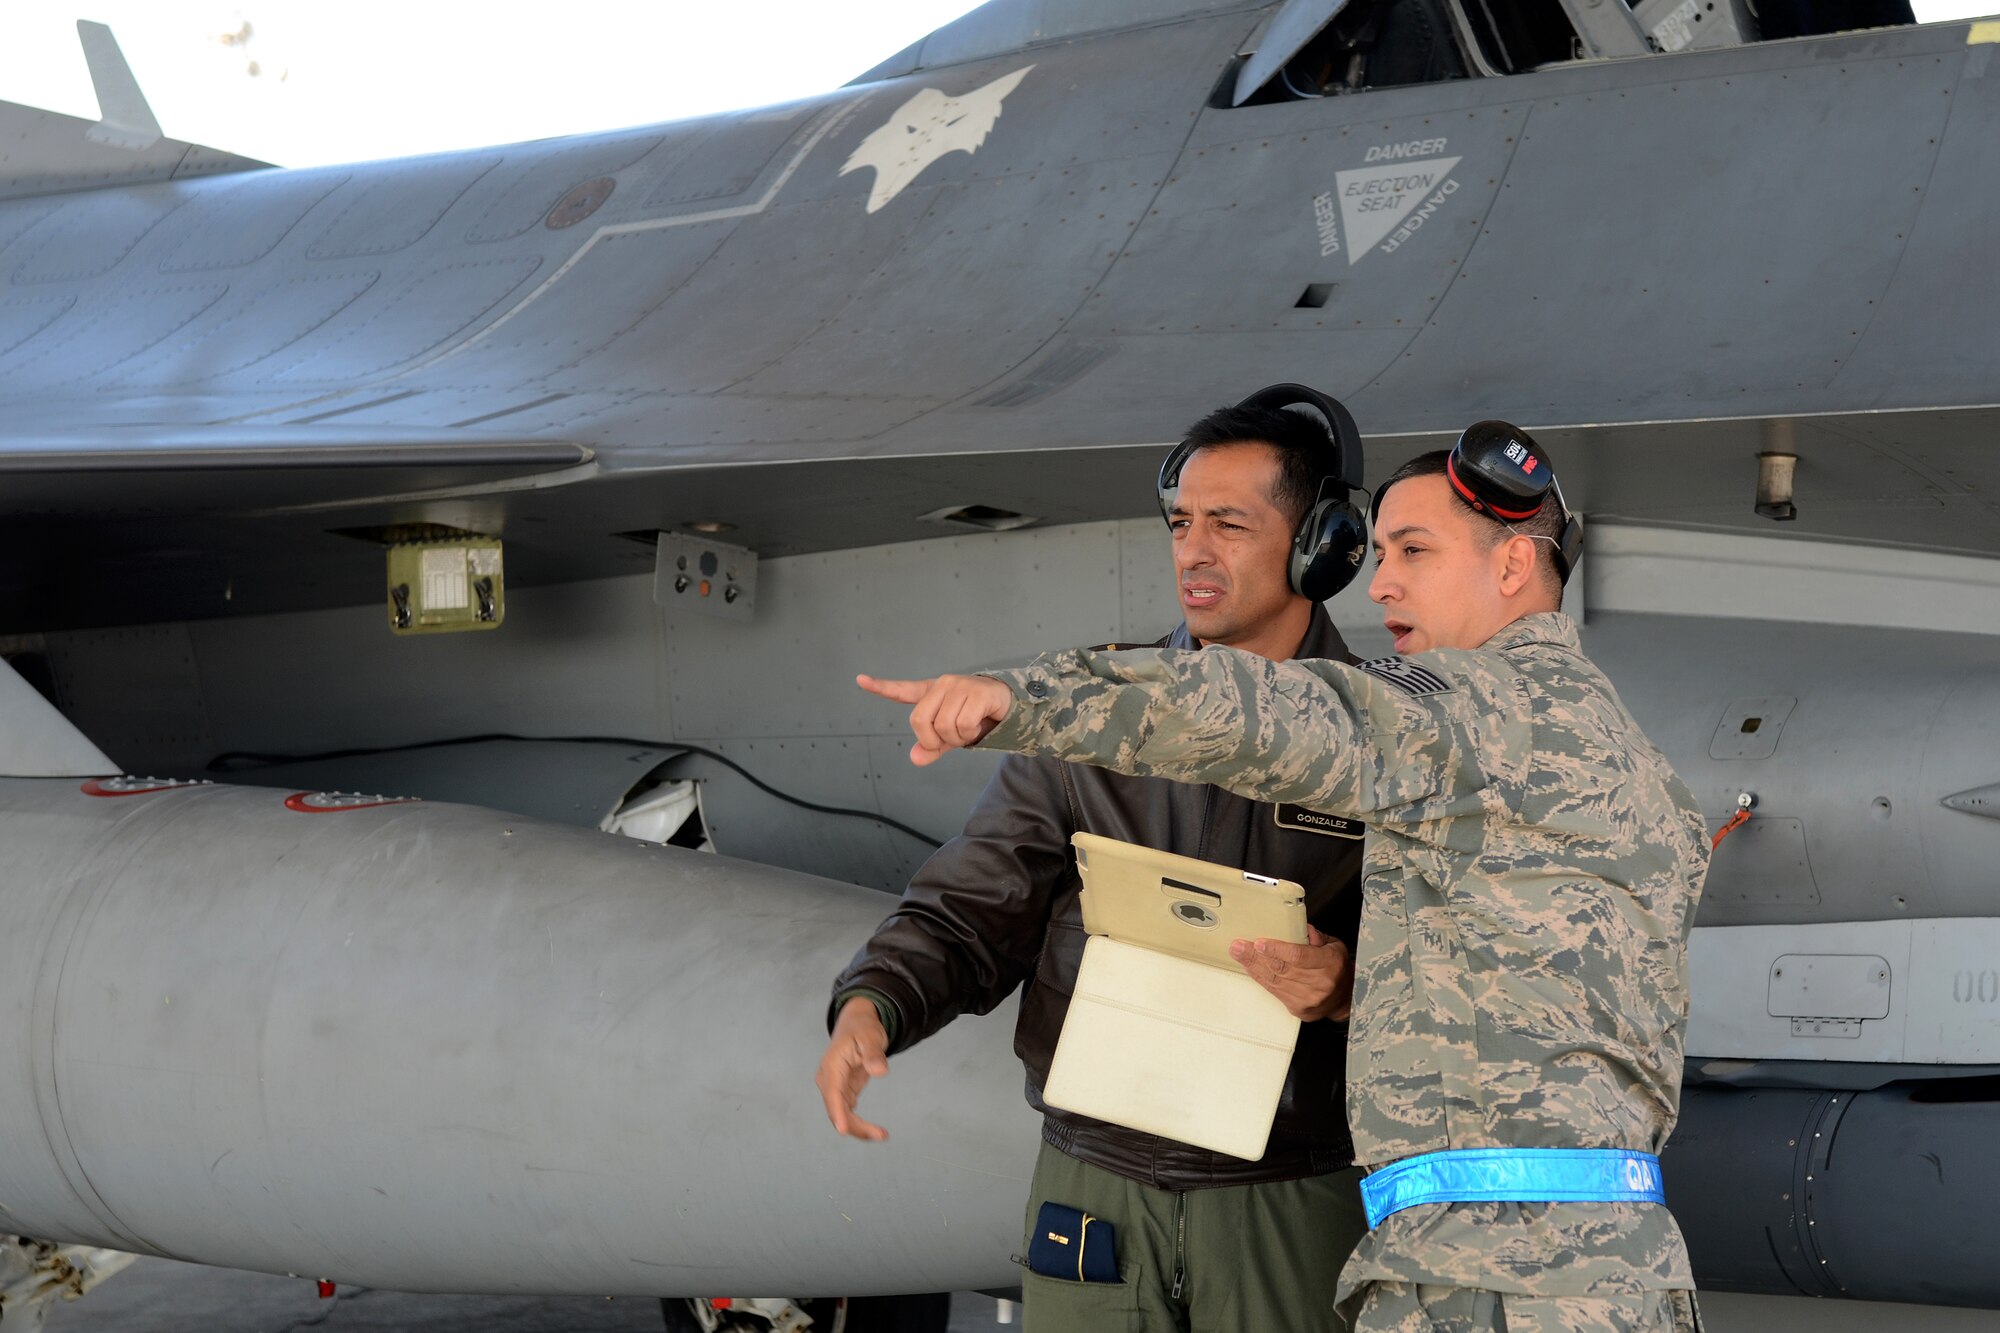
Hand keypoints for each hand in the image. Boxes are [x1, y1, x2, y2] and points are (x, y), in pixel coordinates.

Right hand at [816, 997, 891, 1141]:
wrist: (856, 1023)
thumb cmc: (862, 1028)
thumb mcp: (870, 1036)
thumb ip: (874, 1054)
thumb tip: (880, 1071)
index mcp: (831, 1066)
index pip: (832, 1093)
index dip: (837, 1112)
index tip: (843, 1130)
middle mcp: (829, 1080)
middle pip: (836, 1109)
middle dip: (855, 1126)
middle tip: (880, 1135)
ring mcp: (835, 1088)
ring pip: (842, 1115)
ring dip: (859, 1128)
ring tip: (881, 1135)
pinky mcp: (843, 1092)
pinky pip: (848, 1112)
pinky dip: (860, 1123)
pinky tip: (874, 1131)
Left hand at [857, 673, 1013, 765]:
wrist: (1010, 706)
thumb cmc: (977, 717)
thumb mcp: (951, 736)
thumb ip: (932, 746)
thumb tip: (916, 758)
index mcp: (932, 693)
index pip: (903, 690)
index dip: (881, 687)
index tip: (860, 679)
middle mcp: (943, 685)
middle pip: (920, 721)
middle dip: (935, 739)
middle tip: (952, 738)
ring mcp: (960, 686)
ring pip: (944, 726)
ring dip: (958, 738)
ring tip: (970, 729)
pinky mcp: (978, 692)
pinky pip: (963, 725)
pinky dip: (970, 734)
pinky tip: (980, 723)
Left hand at [1229, 926, 1353, 1021]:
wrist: (1346, 997)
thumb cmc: (1337, 967)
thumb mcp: (1334, 946)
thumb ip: (1317, 937)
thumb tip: (1301, 928)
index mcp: (1329, 964)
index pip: (1298, 956)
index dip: (1276, 950)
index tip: (1259, 943)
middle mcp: (1319, 984)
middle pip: (1281, 968)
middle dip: (1256, 956)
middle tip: (1239, 946)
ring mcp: (1308, 999)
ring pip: (1275, 981)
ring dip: (1254, 967)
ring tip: (1239, 954)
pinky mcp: (1299, 1009)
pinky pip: (1274, 992)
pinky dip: (1260, 978)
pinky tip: (1250, 968)